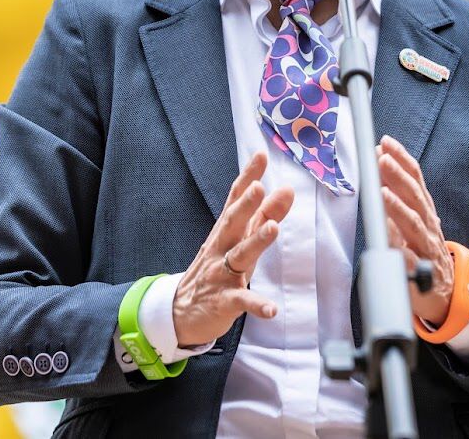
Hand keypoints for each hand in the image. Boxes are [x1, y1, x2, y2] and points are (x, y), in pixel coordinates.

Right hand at [171, 152, 294, 346]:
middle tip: (259, 187)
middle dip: (246, 204)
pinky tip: (271, 309)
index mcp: (226, 231)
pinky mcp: (224, 302)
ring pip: (239, 256)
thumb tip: (286, 190)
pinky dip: (256, 304)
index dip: (247, 177)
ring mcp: (221, 274)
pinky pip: (242, 301)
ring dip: (256, 241)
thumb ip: (264, 215)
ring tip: (272, 228)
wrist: (182, 312)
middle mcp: (221, 248)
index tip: (260, 155)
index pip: (235, 199)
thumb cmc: (218, 269)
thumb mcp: (240, 241)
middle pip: (233, 223)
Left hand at [377, 134, 455, 325]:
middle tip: (382, 159)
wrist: (445, 292)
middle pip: (414, 197)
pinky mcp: (423, 272)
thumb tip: (379, 170)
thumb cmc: (422, 251)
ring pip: (414, 225)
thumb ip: (398, 198)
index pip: (415, 180)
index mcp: (424, 210)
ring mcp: (427, 248)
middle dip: (398, 177)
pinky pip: (409, 259)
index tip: (386, 143)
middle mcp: (429, 226)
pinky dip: (399, 247)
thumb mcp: (413, 221)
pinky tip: (388, 237)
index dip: (402, 160)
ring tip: (383, 193)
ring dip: (398, 208)